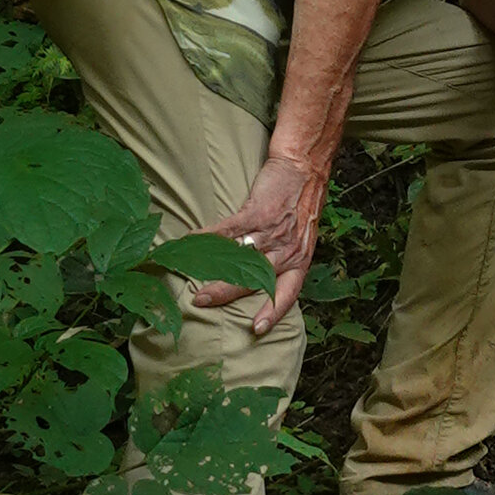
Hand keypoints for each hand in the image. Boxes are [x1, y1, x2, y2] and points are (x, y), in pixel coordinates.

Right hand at [191, 152, 327, 336]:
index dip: (273, 311)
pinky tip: (189, 241)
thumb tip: (260, 279)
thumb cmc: (300, 203)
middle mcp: (288, 249)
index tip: (257, 329)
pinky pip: (230, 229)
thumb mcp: (302, 238)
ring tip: (193, 281)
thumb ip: (285, 259)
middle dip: (227, 293)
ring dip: (214, 271)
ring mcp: (273, 230)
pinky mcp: (259, 210)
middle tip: (201, 303)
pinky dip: (208, 237)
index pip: (289, 292)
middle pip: (256, 279)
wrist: (305, 165)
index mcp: (300, 259)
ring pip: (241, 258)